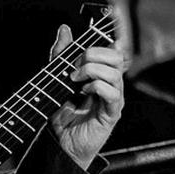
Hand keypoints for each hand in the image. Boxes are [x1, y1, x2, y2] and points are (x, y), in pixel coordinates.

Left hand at [49, 23, 124, 168]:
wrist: (61, 143)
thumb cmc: (63, 115)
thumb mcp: (56, 79)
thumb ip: (60, 55)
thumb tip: (64, 29)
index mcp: (102, 74)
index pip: (113, 48)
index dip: (100, 43)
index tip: (80, 48)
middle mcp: (111, 84)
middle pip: (118, 56)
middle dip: (94, 54)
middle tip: (75, 66)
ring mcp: (113, 98)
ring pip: (116, 72)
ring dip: (92, 71)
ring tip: (76, 80)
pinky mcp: (111, 113)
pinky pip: (113, 94)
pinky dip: (97, 88)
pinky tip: (85, 92)